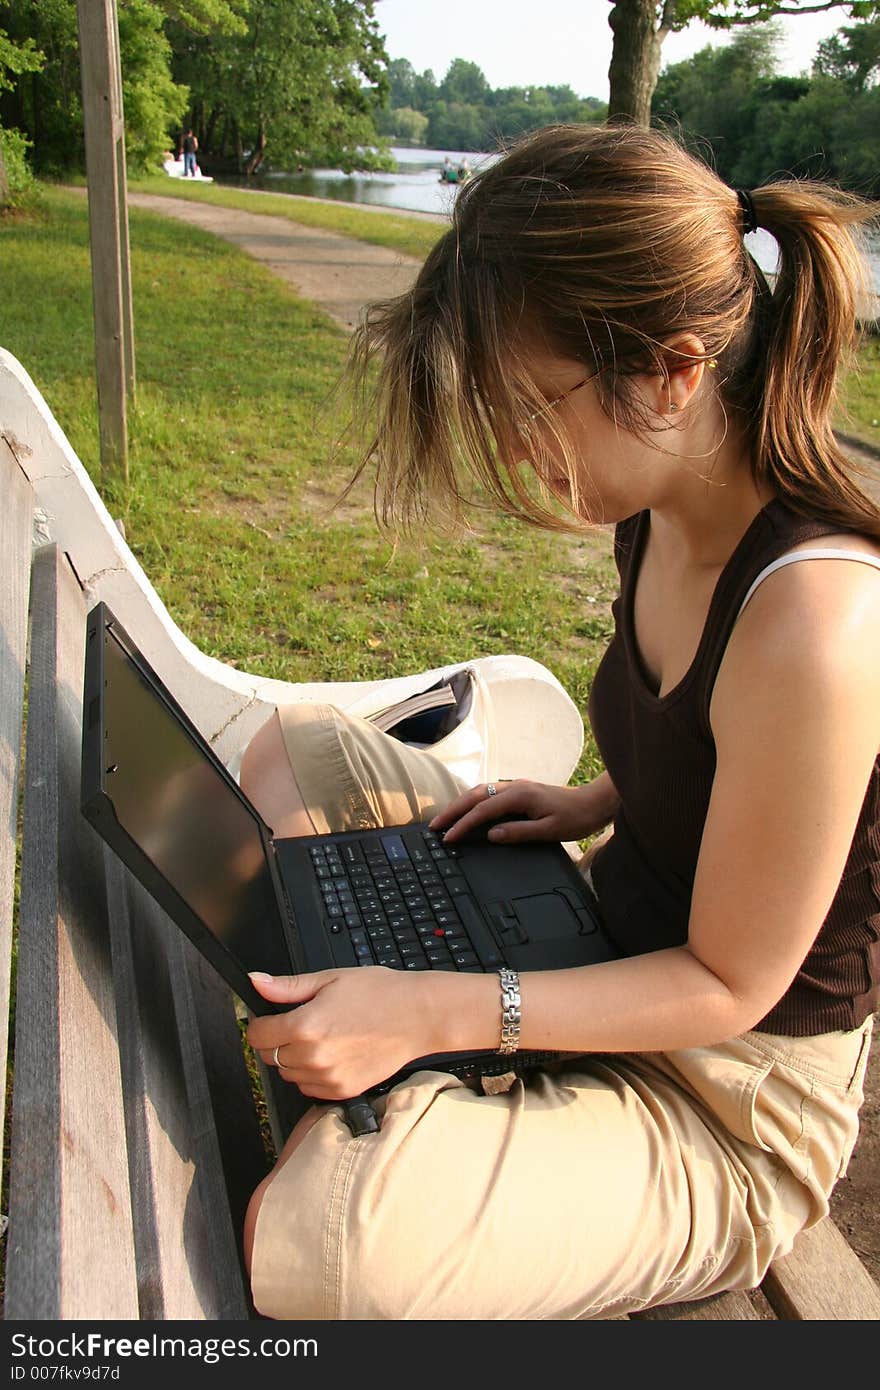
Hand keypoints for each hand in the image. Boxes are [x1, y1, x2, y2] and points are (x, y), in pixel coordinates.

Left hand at [247, 967, 440, 1098]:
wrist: (418, 1016)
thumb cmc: (380, 994)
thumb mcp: (330, 979)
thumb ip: (288, 987)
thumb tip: (257, 981)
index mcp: (305, 1026)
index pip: (257, 1035)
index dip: (260, 1023)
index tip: (270, 1018)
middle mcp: (312, 1056)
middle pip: (269, 1056)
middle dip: (277, 1040)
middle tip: (302, 1024)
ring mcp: (327, 1078)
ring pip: (288, 1074)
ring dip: (295, 1059)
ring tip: (323, 1038)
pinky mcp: (342, 1091)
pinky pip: (309, 1088)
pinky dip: (313, 1074)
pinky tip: (333, 1054)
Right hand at [429, 778, 607, 844]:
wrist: (595, 802)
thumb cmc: (575, 818)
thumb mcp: (549, 831)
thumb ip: (518, 833)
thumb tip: (491, 835)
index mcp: (519, 796)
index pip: (482, 811)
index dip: (462, 824)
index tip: (448, 837)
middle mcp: (514, 787)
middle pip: (474, 796)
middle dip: (452, 810)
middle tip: (434, 826)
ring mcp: (516, 786)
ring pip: (480, 791)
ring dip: (460, 804)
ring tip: (445, 820)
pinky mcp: (520, 790)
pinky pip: (489, 793)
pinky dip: (473, 801)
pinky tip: (468, 810)